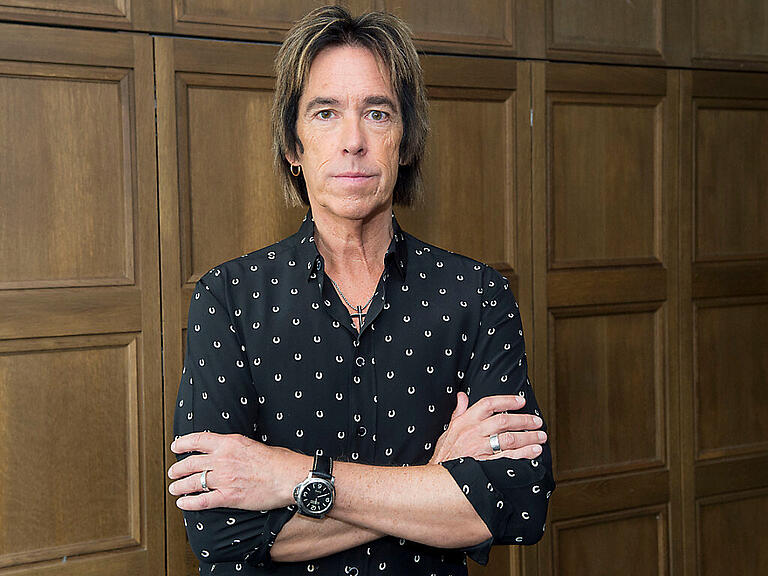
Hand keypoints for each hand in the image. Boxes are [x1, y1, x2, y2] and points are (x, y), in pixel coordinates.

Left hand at [167, 432, 310, 510]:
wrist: (290, 477)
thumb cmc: (280, 461)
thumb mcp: (254, 445)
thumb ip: (238, 448)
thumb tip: (231, 452)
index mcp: (230, 443)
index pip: (199, 440)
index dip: (183, 443)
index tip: (176, 446)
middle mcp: (223, 459)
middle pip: (191, 462)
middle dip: (178, 468)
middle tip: (173, 472)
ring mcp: (225, 479)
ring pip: (193, 482)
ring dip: (180, 486)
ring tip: (174, 488)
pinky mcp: (229, 497)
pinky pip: (202, 501)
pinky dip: (189, 503)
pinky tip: (182, 503)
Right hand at [429, 392, 545, 463]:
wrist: (438, 480)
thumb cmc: (444, 455)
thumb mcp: (448, 431)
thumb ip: (458, 412)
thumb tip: (462, 396)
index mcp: (465, 422)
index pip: (488, 404)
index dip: (507, 400)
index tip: (521, 401)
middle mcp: (473, 433)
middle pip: (504, 420)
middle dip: (524, 420)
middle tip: (537, 421)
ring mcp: (480, 449)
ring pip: (510, 438)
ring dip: (529, 436)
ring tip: (541, 436)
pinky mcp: (486, 465)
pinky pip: (509, 457)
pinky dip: (525, 453)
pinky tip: (534, 451)